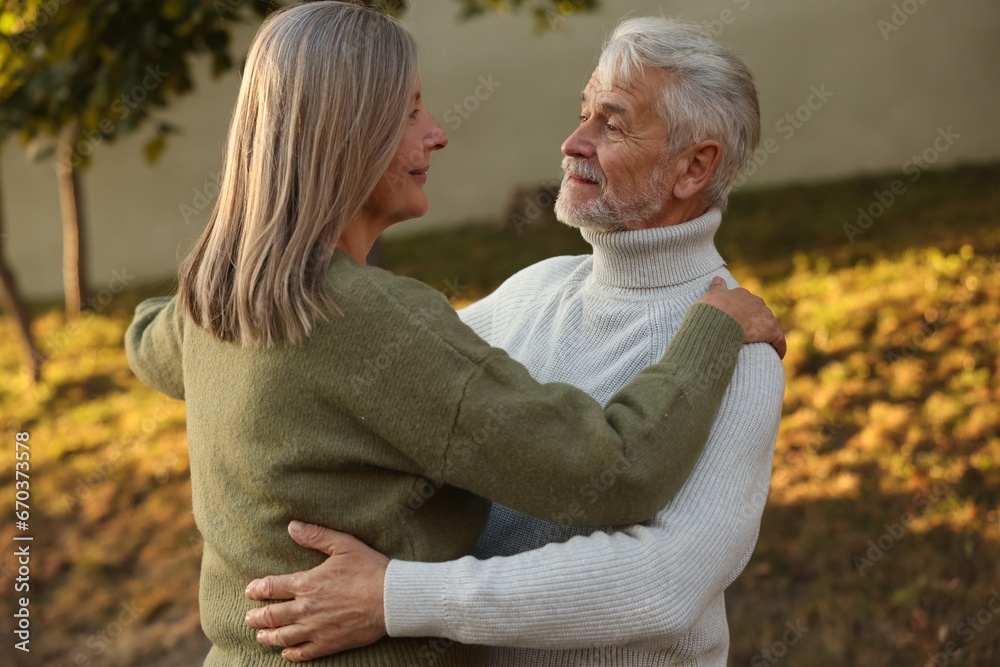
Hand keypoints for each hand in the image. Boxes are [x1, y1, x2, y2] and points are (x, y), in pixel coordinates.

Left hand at [244, 521, 388, 661]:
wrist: (390, 599)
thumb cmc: (369, 569)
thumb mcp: (343, 545)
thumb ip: (316, 535)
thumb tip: (292, 526)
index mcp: (307, 583)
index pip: (272, 587)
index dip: (257, 589)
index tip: (250, 591)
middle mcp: (306, 608)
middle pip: (271, 616)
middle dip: (256, 617)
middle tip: (249, 617)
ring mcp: (316, 628)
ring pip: (282, 636)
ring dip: (267, 636)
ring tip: (260, 636)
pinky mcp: (329, 643)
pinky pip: (303, 652)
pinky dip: (291, 653)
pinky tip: (286, 652)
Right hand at [697, 276, 785, 358]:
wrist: (718, 320)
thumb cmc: (711, 311)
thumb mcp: (711, 296)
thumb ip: (716, 288)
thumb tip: (718, 278)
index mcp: (740, 294)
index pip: (746, 302)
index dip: (744, 313)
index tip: (741, 322)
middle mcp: (755, 301)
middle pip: (759, 313)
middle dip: (756, 323)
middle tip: (749, 337)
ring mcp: (764, 315)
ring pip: (769, 326)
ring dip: (767, 336)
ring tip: (762, 348)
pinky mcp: (771, 330)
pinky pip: (778, 340)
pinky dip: (779, 347)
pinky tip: (777, 355)